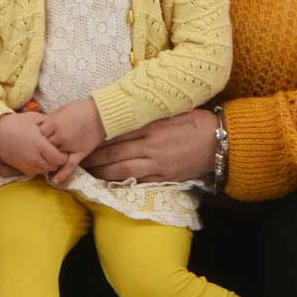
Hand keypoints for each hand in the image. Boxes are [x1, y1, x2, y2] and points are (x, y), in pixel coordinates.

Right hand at [0, 111, 66, 177]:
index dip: (64, 157)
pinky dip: (39, 168)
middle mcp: (34, 157)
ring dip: (49, 166)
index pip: (59, 159)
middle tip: (58, 154)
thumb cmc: (17, 122)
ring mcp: (26, 164)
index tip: (64, 151)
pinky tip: (39, 158)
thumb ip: (49, 124)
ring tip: (49, 156)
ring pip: (44, 171)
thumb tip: (59, 128)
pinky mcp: (20, 168)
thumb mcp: (35, 118)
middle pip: (53, 167)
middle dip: (58, 162)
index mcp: (39, 145)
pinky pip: (35, 172)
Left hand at [44, 99, 105, 185]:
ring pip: (54, 157)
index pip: (38, 134)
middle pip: (44, 146)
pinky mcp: (80, 153)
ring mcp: (70, 146)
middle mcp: (60, 136)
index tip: (37, 137)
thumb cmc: (82, 108)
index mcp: (54, 124)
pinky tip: (55, 182)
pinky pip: (70, 166)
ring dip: (50, 159)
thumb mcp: (63, 108)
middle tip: (40, 150)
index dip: (37, 136)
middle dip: (42, 148)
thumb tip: (42, 125)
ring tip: (44, 162)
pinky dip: (62, 174)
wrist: (102, 113)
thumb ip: (52, 118)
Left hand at [82, 109, 214, 185]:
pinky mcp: (163, 177)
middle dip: (94, 158)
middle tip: (77, 160)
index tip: (84, 140)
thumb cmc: (197, 122)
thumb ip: (149, 115)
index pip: (117, 134)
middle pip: (114, 154)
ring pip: (122, 170)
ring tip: (87, 173)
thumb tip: (126, 112)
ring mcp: (157, 164)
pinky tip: (108, 183)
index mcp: (151, 127)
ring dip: (102, 173)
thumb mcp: (171, 112)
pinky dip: (121, 182)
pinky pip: (137, 181)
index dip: (98, 139)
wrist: (219, 143)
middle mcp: (151, 146)